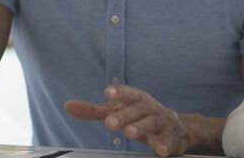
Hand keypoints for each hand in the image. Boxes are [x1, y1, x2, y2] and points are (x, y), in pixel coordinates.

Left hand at [65, 85, 186, 155]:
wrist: (176, 127)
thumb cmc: (140, 116)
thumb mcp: (118, 111)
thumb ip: (94, 110)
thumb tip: (67, 106)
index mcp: (137, 100)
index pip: (128, 94)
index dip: (120, 92)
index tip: (109, 92)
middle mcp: (149, 109)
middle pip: (137, 110)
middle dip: (125, 115)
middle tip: (110, 122)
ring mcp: (161, 124)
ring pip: (151, 123)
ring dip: (141, 127)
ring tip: (130, 133)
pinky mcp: (170, 139)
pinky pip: (168, 141)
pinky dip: (164, 145)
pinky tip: (160, 150)